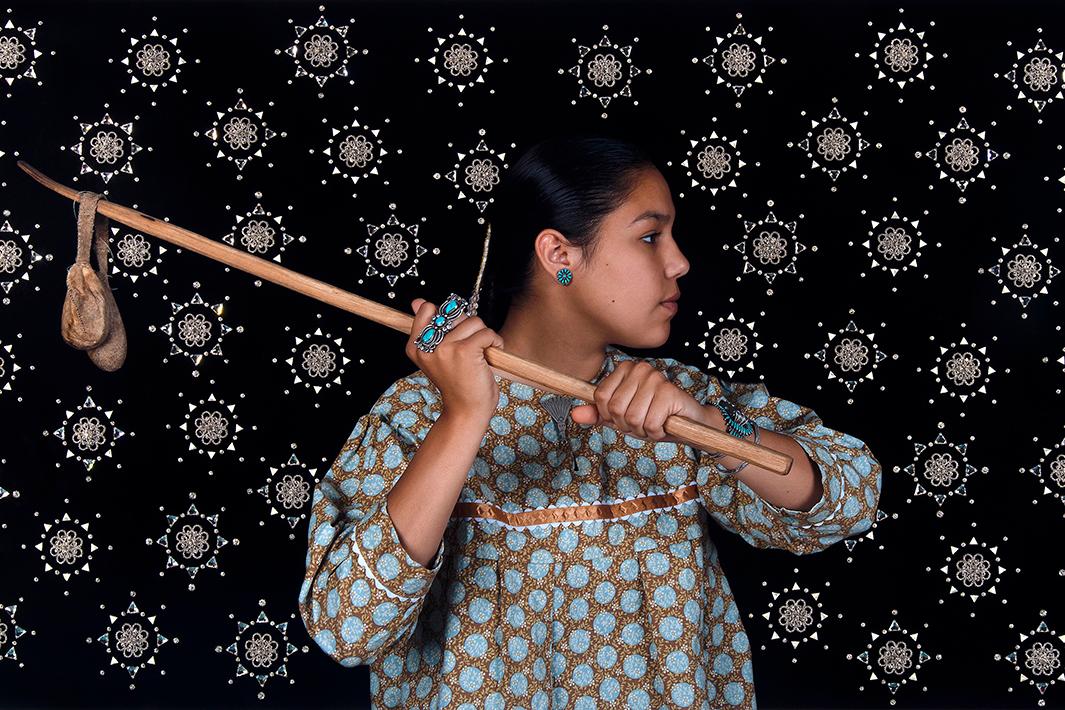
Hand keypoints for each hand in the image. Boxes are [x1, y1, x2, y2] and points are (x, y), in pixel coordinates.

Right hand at [405, 297, 503, 421]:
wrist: (466, 412)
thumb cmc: (456, 383)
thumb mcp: (438, 355)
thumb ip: (428, 327)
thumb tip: (417, 301)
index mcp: (415, 346)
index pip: (428, 310)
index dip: (447, 320)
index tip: (453, 339)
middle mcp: (426, 346)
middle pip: (454, 313)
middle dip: (467, 329)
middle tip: (469, 351)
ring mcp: (445, 348)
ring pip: (473, 321)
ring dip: (483, 336)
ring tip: (481, 354)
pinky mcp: (465, 351)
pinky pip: (486, 332)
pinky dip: (495, 342)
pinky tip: (491, 355)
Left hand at [569, 360, 708, 443]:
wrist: (691, 424)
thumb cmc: (655, 418)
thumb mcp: (622, 418)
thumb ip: (599, 415)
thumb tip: (574, 414)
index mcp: (626, 369)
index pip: (601, 398)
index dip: (611, 416)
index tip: (626, 417)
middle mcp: (640, 369)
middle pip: (616, 409)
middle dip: (628, 425)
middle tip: (644, 422)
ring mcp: (656, 378)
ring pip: (632, 418)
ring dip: (643, 430)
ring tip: (656, 422)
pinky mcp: (669, 392)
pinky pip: (650, 424)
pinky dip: (657, 432)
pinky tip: (666, 424)